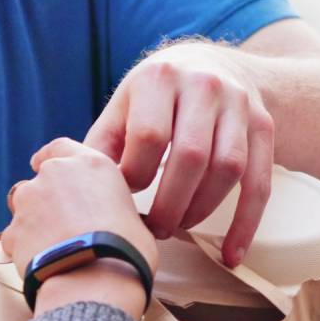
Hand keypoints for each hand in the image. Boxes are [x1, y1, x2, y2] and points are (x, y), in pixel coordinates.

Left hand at [7, 140, 158, 315]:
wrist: (94, 282)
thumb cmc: (125, 253)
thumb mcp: (135, 219)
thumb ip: (114, 209)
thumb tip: (115, 223)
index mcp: (89, 165)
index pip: (62, 147)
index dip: (53, 157)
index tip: (48, 164)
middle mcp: (55, 174)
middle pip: (42, 179)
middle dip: (47, 197)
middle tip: (64, 222)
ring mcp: (29, 201)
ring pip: (25, 207)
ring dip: (35, 221)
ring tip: (56, 248)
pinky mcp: (12, 229)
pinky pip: (16, 236)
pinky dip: (25, 247)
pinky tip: (44, 263)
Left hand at [86, 41, 275, 265]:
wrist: (215, 65)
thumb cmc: (158, 94)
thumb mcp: (125, 103)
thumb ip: (101, 141)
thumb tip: (55, 176)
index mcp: (158, 78)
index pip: (148, 136)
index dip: (133, 176)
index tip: (123, 197)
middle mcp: (203, 86)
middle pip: (191, 157)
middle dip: (169, 203)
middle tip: (154, 229)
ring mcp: (239, 106)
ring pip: (228, 170)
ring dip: (201, 210)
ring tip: (178, 228)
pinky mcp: (264, 127)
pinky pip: (260, 183)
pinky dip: (246, 224)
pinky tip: (230, 255)